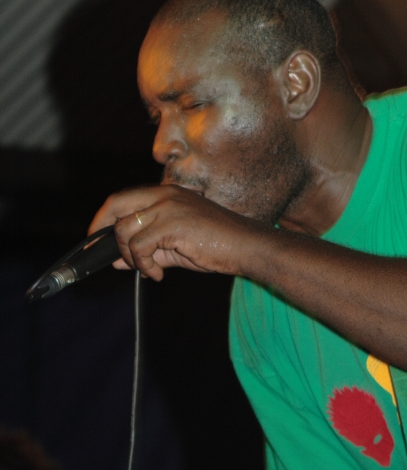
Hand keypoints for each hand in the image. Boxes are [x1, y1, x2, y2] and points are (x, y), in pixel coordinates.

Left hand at [88, 184, 264, 280]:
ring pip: (125, 230)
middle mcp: (165, 195)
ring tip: (148, 269)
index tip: (98, 237)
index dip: (105, 217)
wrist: (245, 246)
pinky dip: (144, 266)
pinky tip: (158, 274)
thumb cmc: (216, 244)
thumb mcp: (176, 246)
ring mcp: (169, 207)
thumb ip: (147, 250)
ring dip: (130, 256)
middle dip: (101, 229)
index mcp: (167, 194)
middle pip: (116, 203)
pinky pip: (140, 247)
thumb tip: (118, 261)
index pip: (124, 198)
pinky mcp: (173, 224)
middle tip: (105, 254)